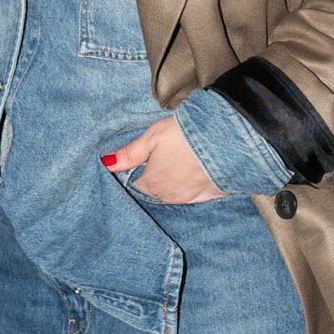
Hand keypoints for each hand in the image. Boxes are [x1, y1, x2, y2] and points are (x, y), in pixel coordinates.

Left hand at [102, 117, 221, 204]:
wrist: (229, 139)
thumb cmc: (186, 134)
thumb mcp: (152, 137)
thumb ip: (129, 153)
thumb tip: (105, 164)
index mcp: (151, 184)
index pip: (133, 187)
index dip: (132, 175)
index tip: (136, 165)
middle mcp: (167, 197)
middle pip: (152, 193)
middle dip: (151, 182)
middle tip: (157, 164)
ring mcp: (189, 199)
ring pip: (172, 196)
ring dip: (170, 186)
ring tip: (174, 168)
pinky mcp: (209, 196)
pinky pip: (194, 197)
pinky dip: (190, 189)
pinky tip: (193, 177)